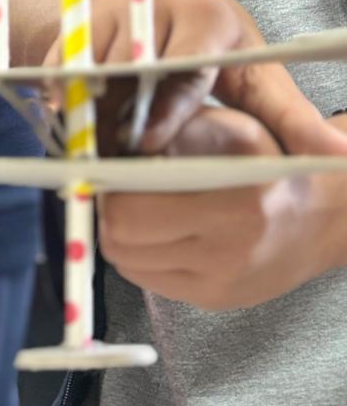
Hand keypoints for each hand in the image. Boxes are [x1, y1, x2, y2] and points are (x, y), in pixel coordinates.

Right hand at [43, 0, 338, 155]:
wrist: (152, 15)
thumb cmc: (215, 55)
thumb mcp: (257, 82)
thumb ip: (293, 121)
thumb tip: (341, 157)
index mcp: (209, 16)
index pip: (185, 62)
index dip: (167, 105)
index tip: (152, 142)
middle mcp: (157, 1)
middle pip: (134, 66)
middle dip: (124, 115)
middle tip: (120, 155)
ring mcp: (113, 6)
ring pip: (92, 66)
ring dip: (92, 112)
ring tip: (99, 148)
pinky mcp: (77, 18)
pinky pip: (60, 64)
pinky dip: (62, 98)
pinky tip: (72, 125)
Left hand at [99, 105, 346, 309]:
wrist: (324, 216)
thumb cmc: (273, 161)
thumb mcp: (230, 127)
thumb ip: (172, 130)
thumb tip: (112, 141)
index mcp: (233, 203)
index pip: (130, 212)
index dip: (106, 187)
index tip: (103, 167)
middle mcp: (227, 252)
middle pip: (120, 242)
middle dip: (107, 210)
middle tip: (112, 184)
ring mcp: (220, 284)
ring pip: (128, 264)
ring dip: (121, 233)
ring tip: (135, 202)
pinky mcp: (215, 300)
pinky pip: (150, 279)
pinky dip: (142, 253)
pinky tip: (158, 227)